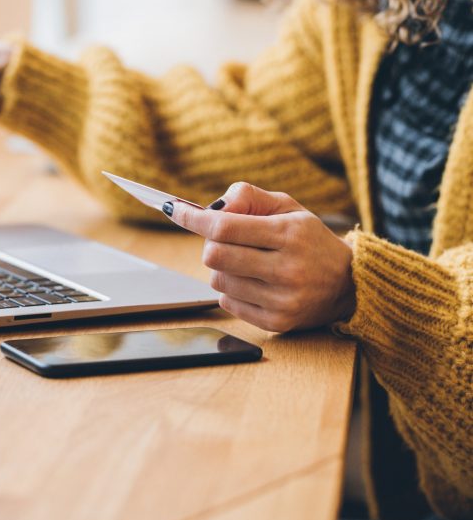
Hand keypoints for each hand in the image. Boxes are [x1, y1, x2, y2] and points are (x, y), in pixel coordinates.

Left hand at [164, 183, 355, 331]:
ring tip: (247, 263)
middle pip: (215, 255)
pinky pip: (227, 303)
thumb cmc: (309, 239)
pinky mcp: (277, 322)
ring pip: (218, 280)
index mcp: (290, 234)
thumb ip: (249, 197)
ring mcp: (282, 300)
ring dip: (222, 268)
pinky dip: (231, 290)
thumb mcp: (288, 207)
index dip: (193, 218)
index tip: (173, 210)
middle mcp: (288, 269)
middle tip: (225, 241)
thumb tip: (212, 207)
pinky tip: (253, 283)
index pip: (225, 227)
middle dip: (210, 244)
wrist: (347, 284)